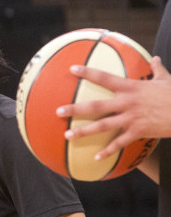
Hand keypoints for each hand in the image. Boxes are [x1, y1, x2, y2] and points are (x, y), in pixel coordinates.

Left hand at [56, 56, 170, 159]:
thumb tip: (154, 59)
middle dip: (75, 109)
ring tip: (67, 135)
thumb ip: (157, 69)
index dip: (88, 73)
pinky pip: (119, 143)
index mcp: (131, 87)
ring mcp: (131, 118)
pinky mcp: (138, 131)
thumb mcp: (166, 79)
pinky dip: (107, 151)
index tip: (72, 69)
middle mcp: (127, 102)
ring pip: (102, 126)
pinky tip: (95, 158)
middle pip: (95, 106)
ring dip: (83, 131)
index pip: (105, 78)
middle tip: (57, 112)